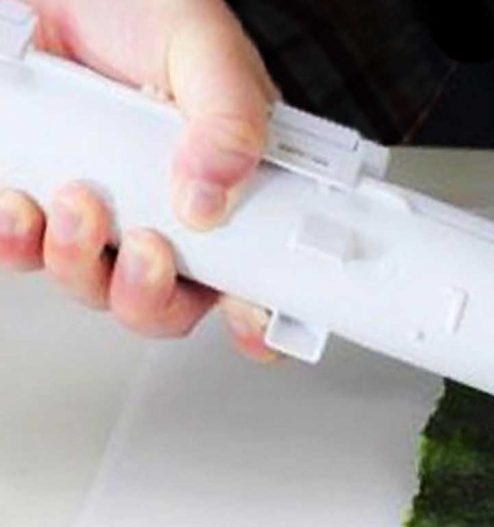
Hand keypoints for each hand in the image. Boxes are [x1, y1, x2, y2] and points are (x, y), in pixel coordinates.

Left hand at [0, 0, 278, 360]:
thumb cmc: (141, 5)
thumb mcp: (205, 49)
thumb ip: (230, 119)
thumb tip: (211, 199)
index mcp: (230, 183)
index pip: (257, 270)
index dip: (258, 311)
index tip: (246, 317)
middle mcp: (170, 208)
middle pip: (170, 303)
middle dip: (151, 296)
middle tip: (145, 250)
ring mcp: (105, 210)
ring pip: (94, 287)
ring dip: (78, 262)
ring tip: (76, 199)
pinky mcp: (40, 203)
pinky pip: (23, 253)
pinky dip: (17, 240)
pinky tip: (23, 203)